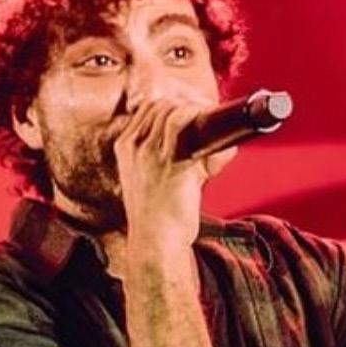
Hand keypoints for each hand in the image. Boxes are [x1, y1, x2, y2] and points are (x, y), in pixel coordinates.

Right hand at [113, 99, 235, 250]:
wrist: (156, 242)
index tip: (194, 108)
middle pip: (161, 105)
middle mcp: (134, 145)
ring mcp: (149, 152)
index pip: (148, 109)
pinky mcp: (168, 162)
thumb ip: (183, 160)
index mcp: (126, 147)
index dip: (174, 104)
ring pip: (172, 110)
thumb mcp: (159, 181)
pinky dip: (199, 118)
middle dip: (188, 104)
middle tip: (209, 112)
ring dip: (196, 110)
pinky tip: (211, 128)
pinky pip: (182, 124)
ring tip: (212, 119)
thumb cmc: (162, 216)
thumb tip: (219, 149)